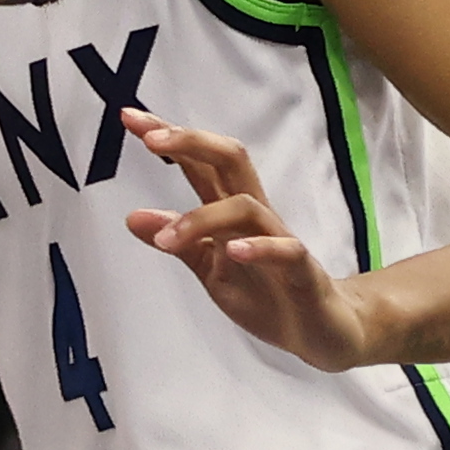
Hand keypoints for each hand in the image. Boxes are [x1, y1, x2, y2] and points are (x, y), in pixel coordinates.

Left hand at [119, 106, 395, 370]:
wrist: (320, 333)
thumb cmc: (266, 293)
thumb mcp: (210, 269)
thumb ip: (177, 242)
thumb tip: (131, 217)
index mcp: (230, 212)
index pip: (199, 162)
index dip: (169, 136)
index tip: (129, 116)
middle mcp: (255, 216)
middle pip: (230, 160)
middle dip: (191, 141)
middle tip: (150, 139)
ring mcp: (281, 240)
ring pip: (247, 206)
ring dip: (203, 218)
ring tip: (168, 240)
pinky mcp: (304, 271)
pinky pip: (286, 250)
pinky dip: (259, 248)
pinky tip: (234, 252)